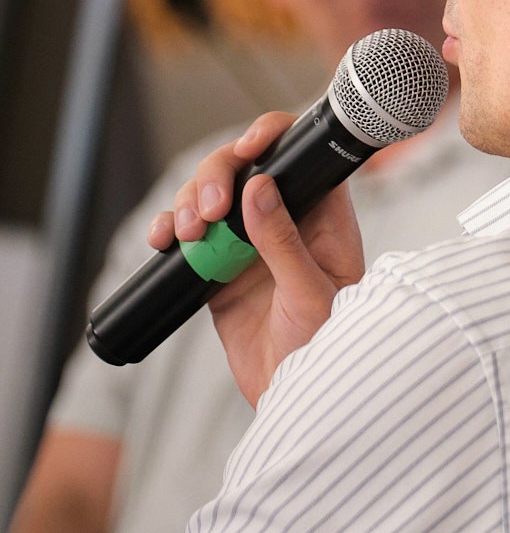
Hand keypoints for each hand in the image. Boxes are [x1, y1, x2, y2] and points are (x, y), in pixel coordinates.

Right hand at [145, 113, 365, 403]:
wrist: (293, 395)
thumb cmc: (324, 344)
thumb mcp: (310, 293)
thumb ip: (285, 242)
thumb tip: (260, 188)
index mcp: (324, 217)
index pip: (301, 157)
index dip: (274, 137)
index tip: (250, 144)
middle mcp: (286, 221)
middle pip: (246, 169)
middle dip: (218, 174)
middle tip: (207, 210)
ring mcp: (249, 243)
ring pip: (211, 197)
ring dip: (189, 201)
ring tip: (187, 232)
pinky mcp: (218, 268)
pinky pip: (188, 236)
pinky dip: (170, 230)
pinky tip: (163, 240)